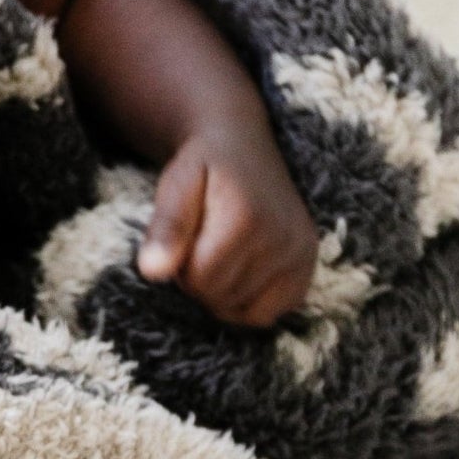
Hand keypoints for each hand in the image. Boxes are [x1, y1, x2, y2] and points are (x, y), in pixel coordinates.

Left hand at [135, 123, 318, 327]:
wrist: (241, 145)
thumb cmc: (202, 166)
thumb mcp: (176, 183)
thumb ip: (166, 227)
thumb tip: (151, 272)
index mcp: (247, 217)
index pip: (200, 281)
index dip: (179, 269)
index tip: (181, 242)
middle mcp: (283, 238)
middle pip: (220, 298)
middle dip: (199, 280)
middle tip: (199, 245)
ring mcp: (301, 255)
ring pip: (243, 311)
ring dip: (221, 292)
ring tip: (219, 254)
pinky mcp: (308, 266)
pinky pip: (269, 314)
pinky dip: (247, 304)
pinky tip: (238, 272)